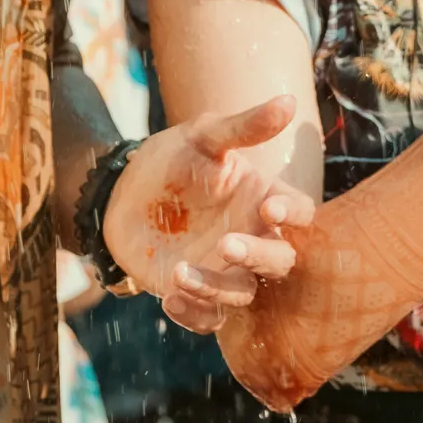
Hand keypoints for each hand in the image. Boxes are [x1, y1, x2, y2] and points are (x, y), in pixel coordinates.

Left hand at [102, 97, 316, 333]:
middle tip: (225, 243)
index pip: (298, 212)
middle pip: (279, 261)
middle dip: (258, 256)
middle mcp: (253, 238)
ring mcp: (227, 270)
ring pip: (242, 294)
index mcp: (263, 199)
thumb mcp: (204, 136)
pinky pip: (208, 320)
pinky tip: (169, 299)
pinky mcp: (198, 294)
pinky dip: (193, 314)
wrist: (123, 191)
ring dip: (216, 289)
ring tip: (179, 272)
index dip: (292, 214)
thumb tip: (289, 103)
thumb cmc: (173, 158)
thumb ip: (244, 127)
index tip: (269, 208)